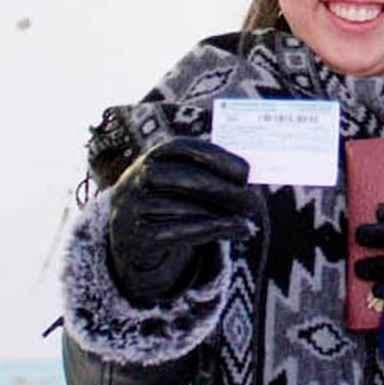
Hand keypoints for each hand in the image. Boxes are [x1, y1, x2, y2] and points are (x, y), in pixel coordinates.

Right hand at [108, 138, 260, 306]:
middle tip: (253, 201)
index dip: (216, 156)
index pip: (182, 147)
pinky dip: (210, 231)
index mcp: (152, 157)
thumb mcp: (182, 182)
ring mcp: (133, 208)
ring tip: (245, 219)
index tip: (246, 171)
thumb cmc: (168, 200)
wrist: (129, 235)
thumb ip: (212, 176)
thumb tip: (252, 181)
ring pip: (183, 207)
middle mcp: (137, 178)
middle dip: (223, 189)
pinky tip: (234, 230)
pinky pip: (177, 233)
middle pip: (184, 177)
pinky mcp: (138, 237)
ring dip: (220, 214)